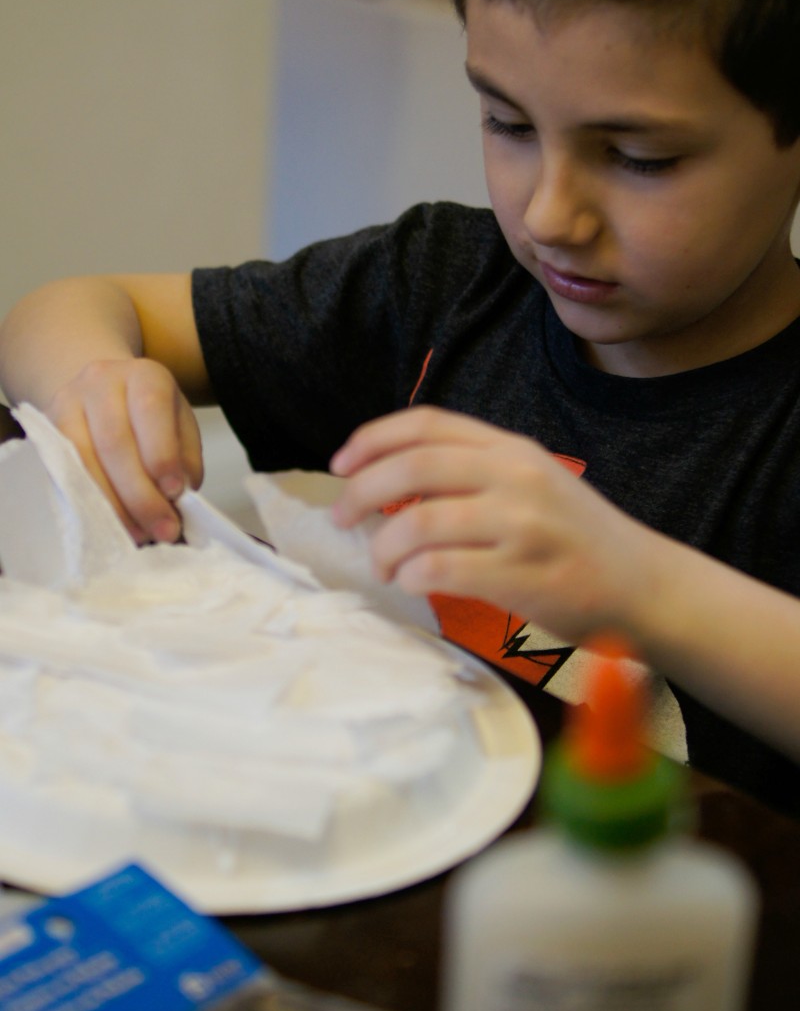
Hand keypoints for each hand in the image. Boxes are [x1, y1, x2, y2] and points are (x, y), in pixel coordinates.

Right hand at [44, 357, 202, 543]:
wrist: (102, 393)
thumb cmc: (150, 417)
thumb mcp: (180, 425)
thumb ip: (185, 458)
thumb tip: (178, 497)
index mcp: (144, 374)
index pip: (150, 409)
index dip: (161, 454)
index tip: (175, 493)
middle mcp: (101, 381)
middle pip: (114, 441)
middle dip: (140, 494)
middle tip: (163, 529)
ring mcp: (67, 404)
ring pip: (83, 460)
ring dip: (113, 506)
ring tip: (139, 534)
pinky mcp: (46, 431)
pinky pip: (63, 473)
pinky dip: (88, 504)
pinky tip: (109, 524)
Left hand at [331, 406, 660, 643]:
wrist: (644, 585)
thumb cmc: (575, 538)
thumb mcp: (530, 482)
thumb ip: (472, 472)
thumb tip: (389, 480)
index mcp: (511, 448)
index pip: (426, 425)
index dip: (373, 439)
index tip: (340, 464)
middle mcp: (516, 476)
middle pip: (413, 467)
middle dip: (362, 491)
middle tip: (342, 518)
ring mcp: (523, 525)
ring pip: (420, 522)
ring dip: (385, 547)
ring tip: (382, 566)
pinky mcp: (525, 574)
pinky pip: (444, 570)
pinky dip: (414, 576)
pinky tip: (413, 583)